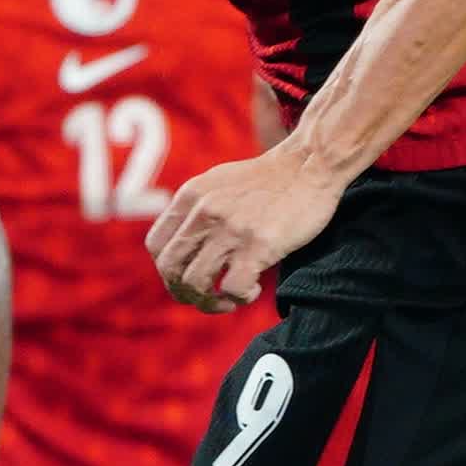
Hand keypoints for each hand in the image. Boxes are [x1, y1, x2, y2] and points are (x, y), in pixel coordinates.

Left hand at [146, 146, 343, 311]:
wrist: (309, 163)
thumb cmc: (268, 179)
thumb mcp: (218, 182)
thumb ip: (197, 208)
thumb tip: (183, 240)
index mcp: (190, 196)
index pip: (155, 246)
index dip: (168, 271)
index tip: (189, 277)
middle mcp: (204, 212)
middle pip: (169, 269)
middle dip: (183, 293)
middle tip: (207, 298)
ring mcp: (229, 229)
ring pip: (195, 283)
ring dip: (210, 302)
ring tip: (230, 299)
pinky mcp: (258, 244)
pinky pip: (234, 288)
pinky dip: (240, 298)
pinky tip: (254, 289)